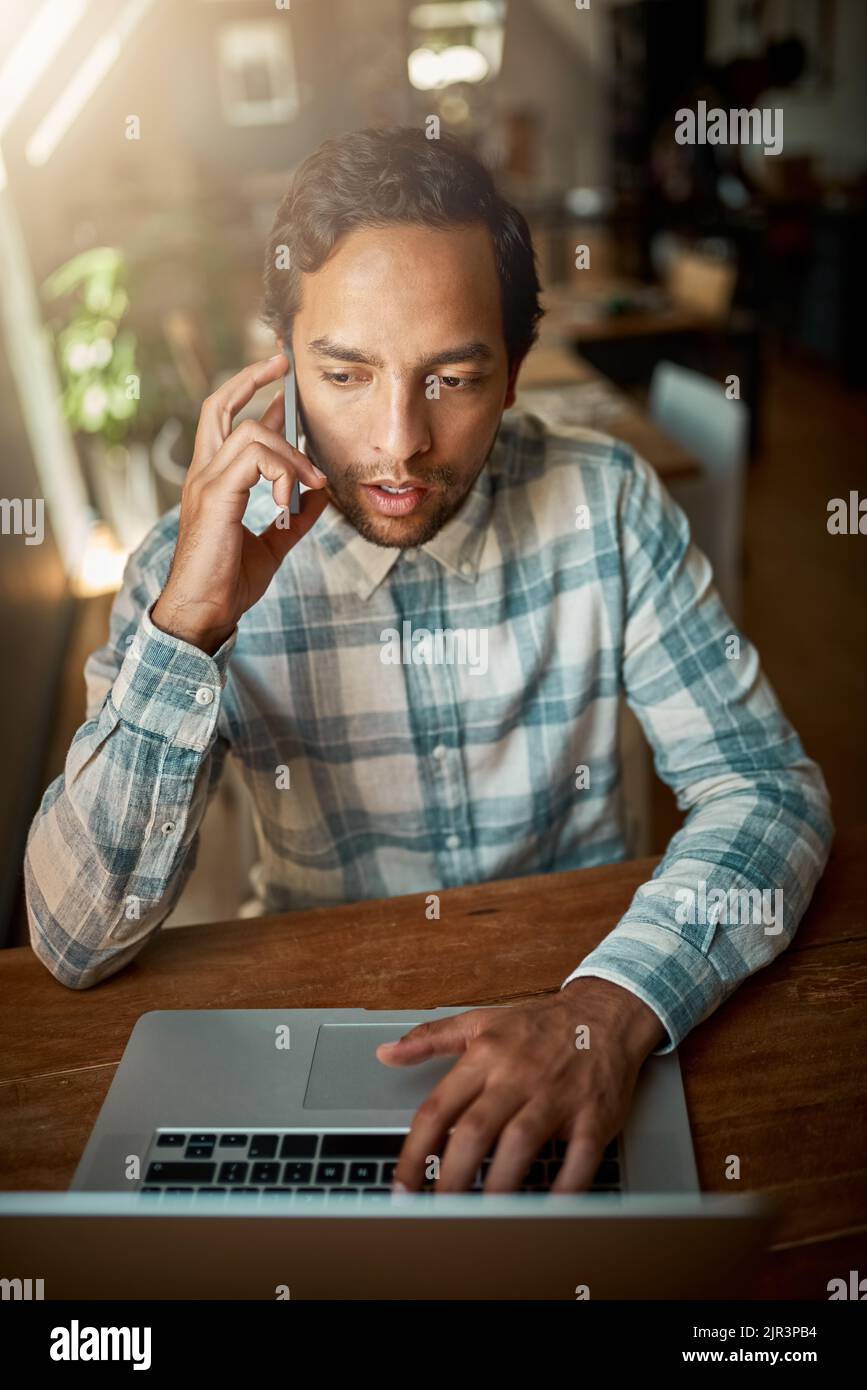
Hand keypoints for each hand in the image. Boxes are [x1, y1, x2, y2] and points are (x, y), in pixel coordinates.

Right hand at [151, 353, 328, 653]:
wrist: (205, 613)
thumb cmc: (228, 583)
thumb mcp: (273, 545)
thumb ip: (296, 517)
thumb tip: (321, 496)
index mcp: (214, 482)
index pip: (225, 422)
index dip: (252, 395)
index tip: (281, 385)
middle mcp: (204, 475)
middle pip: (218, 406)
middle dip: (251, 379)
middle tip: (282, 365)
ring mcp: (205, 483)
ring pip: (249, 432)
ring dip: (291, 454)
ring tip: (311, 484)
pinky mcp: (215, 497)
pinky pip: (253, 459)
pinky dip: (282, 472)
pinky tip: (291, 499)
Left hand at [376, 978, 666, 1193]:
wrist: (605, 1013)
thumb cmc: (540, 1024)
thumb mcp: (480, 1021)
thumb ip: (430, 1038)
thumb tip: (386, 1053)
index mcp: (484, 1056)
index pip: (438, 1108)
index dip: (415, 1152)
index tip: (403, 1187)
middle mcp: (517, 1076)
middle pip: (475, 1131)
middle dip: (452, 1178)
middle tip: (437, 1214)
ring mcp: (557, 1095)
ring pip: (520, 1143)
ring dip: (499, 1184)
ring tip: (482, 1219)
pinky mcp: (594, 1114)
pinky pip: (579, 1155)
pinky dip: (565, 1186)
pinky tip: (548, 1210)